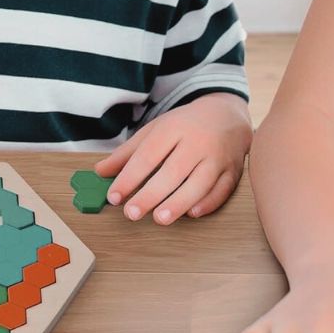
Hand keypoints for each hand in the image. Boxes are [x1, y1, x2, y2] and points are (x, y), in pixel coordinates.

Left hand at [93, 93, 251, 223]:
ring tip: (159, 218)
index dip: (130, 176)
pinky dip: (208, 203)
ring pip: (200, 182)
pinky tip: (192, 214)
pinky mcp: (233, 171)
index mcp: (174, 128)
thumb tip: (100, 172)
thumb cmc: (184, 126)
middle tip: (131, 213)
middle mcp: (197, 142)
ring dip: (180, 202)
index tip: (113, 196)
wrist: (226, 114)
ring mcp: (217, 157)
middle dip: (151, 194)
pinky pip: (222, 190)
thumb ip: (128, 152)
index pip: (148, 155)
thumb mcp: (155, 130)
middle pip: (173, 171)